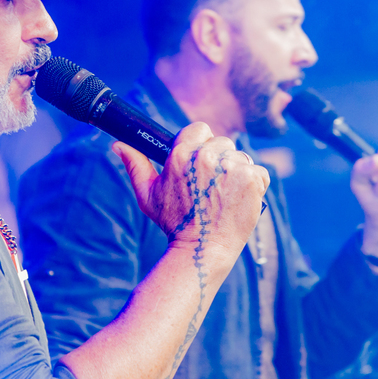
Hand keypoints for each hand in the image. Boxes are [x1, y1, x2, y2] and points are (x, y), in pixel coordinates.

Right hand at [114, 122, 268, 258]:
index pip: (199, 129)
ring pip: (241, 157)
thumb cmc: (174, 223)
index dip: (201, 146)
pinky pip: (259, 172)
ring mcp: (232, 167)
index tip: (200, 165)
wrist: (202, 250)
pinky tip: (239, 200)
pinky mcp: (252, 179)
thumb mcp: (148, 195)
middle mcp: (207, 156)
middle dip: (219, 160)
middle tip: (211, 187)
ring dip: (236, 173)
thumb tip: (118, 145)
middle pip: (222, 143)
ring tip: (224, 196)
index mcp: (182, 154)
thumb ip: (135, 165)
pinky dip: (254, 185)